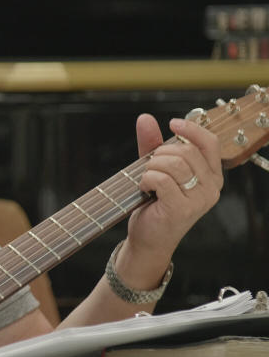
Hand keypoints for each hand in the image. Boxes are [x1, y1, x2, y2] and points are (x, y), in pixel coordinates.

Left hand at [125, 115, 222, 269]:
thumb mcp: (155, 169)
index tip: (172, 124)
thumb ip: (152, 144)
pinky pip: (161, 179)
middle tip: (149, 167)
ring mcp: (199, 200)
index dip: (191, 129)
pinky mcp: (182, 209)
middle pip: (186, 151)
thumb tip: (145, 118)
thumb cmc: (155, 204)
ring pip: (173, 164)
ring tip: (146, 180)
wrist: (148, 238)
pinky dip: (146, 180)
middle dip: (159, 153)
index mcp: (211, 176)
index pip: (210, 143)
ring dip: (151, 167)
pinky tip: (145, 189)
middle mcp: (211, 188)